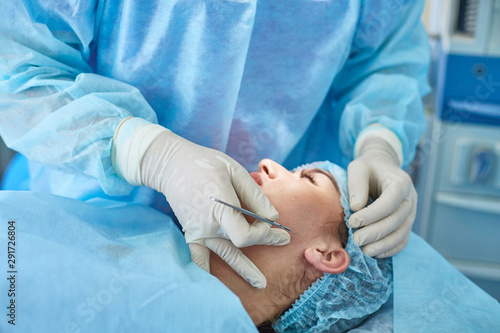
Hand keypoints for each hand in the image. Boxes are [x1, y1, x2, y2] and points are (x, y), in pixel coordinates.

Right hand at [113, 118, 289, 288]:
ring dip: (243, 270)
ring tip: (260, 284)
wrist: (171, 165)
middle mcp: (207, 225)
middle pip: (239, 246)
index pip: (245, 236)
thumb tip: (273, 217)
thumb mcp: (234, 171)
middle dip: (265, 244)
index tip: (270, 221)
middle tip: (284, 241)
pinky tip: (216, 284)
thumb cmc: (206, 164)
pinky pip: (198, 258)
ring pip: (223, 256)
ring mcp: (197, 232)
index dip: (262, 234)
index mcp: (219, 208)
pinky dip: (207, 272)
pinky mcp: (190, 233)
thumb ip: (254, 195)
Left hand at [347, 137, 415, 257]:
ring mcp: (411, 213)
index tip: (352, 222)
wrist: (382, 168)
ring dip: (382, 245)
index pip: (389, 203)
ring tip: (364, 251)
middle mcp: (410, 199)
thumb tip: (356, 207)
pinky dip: (390, 249)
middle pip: (395, 221)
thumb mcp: (358, 168)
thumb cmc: (368, 168)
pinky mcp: (407, 223)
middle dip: (375, 233)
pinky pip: (402, 240)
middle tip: (355, 240)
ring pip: (401, 233)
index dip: (371, 215)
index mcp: (401, 183)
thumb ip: (356, 184)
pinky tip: (375, 253)